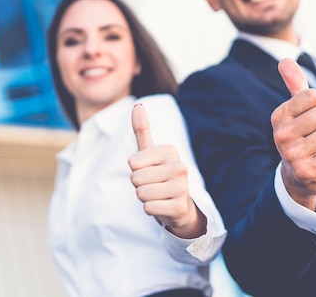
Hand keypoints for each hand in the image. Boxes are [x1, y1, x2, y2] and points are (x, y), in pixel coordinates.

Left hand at [128, 103, 205, 238]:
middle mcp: (180, 167)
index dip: (135, 170)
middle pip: (136, 178)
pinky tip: (162, 206)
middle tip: (153, 185)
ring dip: (144, 198)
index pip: (132, 163)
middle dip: (139, 185)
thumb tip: (137, 105)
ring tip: (157, 195)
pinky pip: (149, 208)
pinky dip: (150, 209)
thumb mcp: (149, 153)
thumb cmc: (159, 176)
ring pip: (141, 194)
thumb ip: (142, 130)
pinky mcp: (180, 207)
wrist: (179, 205)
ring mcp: (183, 188)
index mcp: (170, 151)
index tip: (148, 171)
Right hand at [271, 58, 315, 210]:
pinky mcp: (305, 172)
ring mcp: (291, 155)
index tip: (308, 120)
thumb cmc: (301, 134)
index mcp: (278, 116)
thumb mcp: (296, 109)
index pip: (312, 96)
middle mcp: (281, 135)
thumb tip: (285, 59)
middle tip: (314, 136)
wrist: (297, 174)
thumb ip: (294, 84)